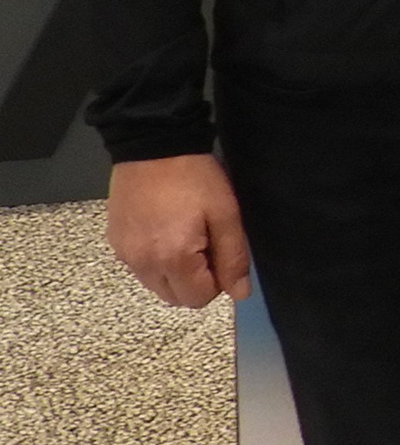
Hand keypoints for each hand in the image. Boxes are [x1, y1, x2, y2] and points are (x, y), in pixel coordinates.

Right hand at [106, 154, 250, 308]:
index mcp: (173, 258)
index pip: (198, 299)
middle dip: (195, 282)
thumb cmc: (195, 178)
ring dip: (174, 273)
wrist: (154, 145)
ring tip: (185, 236)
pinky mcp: (115, 241)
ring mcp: (124, 253)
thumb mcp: (225, 214)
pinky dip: (155, 260)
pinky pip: (139, 267)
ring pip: (155, 285)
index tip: (220, 253)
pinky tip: (165, 231)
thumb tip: (238, 293)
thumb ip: (232, 257)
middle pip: (174, 297)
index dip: (217, 282)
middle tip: (204, 244)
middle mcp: (142, 263)